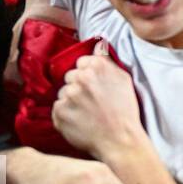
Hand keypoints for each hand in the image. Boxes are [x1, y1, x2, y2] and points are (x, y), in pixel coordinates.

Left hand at [51, 40, 143, 159]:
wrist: (120, 140)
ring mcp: (68, 96)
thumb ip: (107, 60)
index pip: (81, 62)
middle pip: (70, 76)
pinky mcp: (59, 113)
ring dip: (72, 100)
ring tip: (87, 113)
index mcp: (96, 67)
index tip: (96, 86)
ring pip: (63, 92)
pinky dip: (66, 114)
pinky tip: (80, 121)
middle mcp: (80, 78)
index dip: (89, 74)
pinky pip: (58, 108)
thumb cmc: (125, 111)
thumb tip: (98, 43)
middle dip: (78, 86)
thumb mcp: (124, 80)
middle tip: (92, 100)